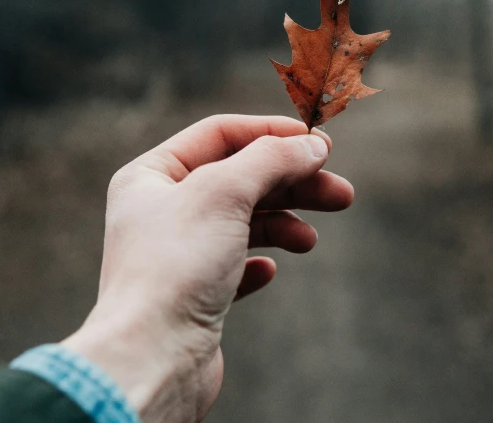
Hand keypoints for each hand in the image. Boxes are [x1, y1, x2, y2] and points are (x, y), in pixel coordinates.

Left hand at [61, 115, 353, 422]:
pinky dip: (258, 261)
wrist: (153, 358)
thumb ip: (272, 159)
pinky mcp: (193, 292)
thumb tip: (312, 145)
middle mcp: (161, 210)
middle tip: (341, 194)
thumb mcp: (225, 192)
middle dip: (292, 184)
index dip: (271, 133)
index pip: (220, 134)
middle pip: (240, 178)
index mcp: (152, 175)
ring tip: (309, 241)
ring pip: (244, 222)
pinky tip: (267, 271)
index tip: (318, 143)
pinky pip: (235, 265)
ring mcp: (177, 252)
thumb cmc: (175, 268)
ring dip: (283, 224)